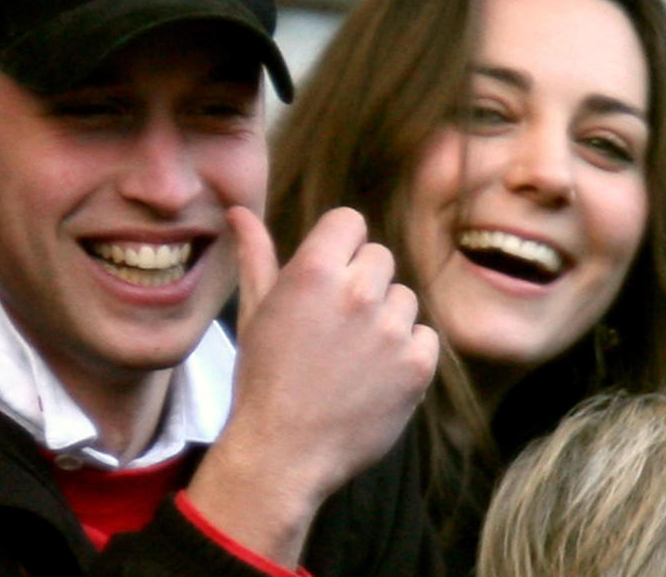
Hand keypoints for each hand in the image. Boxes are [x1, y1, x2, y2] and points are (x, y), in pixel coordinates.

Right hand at [186, 206, 437, 565]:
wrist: (283, 454)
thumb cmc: (263, 379)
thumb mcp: (255, 312)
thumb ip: (256, 255)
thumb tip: (240, 210)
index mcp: (314, 271)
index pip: (350, 222)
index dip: (339, 247)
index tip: (328, 278)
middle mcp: (358, 292)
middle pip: (379, 257)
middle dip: (362, 283)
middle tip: (335, 326)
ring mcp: (392, 329)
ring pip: (404, 298)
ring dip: (386, 319)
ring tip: (353, 356)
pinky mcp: (418, 364)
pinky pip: (425, 336)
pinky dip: (407, 354)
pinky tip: (375, 376)